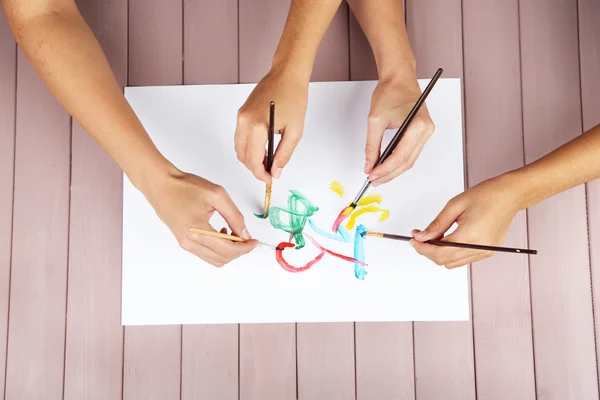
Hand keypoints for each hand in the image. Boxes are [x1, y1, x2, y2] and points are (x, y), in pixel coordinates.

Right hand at [144, 169, 258, 266]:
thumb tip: (245, 233)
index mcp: (198, 231)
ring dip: (228, 251)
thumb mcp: (217, 195)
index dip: (245, 248)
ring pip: (214, 259)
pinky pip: (205, 253)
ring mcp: (185, 244)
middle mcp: (190, 242)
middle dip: (239, 250)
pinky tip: (221, 232)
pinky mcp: (183, 241)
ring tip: (233, 232)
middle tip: (247, 238)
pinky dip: (218, 248)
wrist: (160, 184)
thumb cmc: (184, 186)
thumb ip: (234, 216)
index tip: (254, 241)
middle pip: (222, 258)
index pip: (228, 250)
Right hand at [235, 68, 308, 182]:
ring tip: (267, 160)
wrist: (286, 75)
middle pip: (242, 156)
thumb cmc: (294, 98)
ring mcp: (240, 117)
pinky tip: (262, 148)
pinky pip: (239, 137)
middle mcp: (244, 122)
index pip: (253, 160)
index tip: (269, 179)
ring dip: (250, 158)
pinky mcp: (241, 113)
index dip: (261, 174)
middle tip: (270, 172)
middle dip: (254, 168)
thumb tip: (276, 171)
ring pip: (238, 148)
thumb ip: (284, 154)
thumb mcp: (295, 131)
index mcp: (258, 127)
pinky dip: (248, 147)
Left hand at [365, 76, 434, 184]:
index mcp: (417, 125)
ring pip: (410, 160)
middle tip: (373, 180)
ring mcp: (426, 132)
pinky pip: (410, 153)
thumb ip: (372, 145)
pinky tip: (386, 166)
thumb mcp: (375, 119)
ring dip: (393, 170)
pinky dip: (398, 161)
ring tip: (378, 176)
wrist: (399, 77)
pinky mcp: (422, 132)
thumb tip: (369, 164)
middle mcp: (426, 130)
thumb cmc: (390, 91)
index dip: (385, 169)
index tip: (372, 176)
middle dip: (389, 174)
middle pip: (407, 162)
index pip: (400, 156)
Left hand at [409, 174, 522, 267]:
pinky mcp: (488, 252)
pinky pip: (463, 259)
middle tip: (419, 237)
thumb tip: (422, 237)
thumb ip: (437, 224)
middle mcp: (479, 248)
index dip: (422, 248)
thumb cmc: (487, 195)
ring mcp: (485, 252)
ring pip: (453, 263)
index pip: (438, 251)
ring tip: (432, 237)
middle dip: (427, 251)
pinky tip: (447, 239)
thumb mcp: (455, 205)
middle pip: (444, 261)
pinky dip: (451, 253)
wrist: (510, 195)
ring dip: (439, 253)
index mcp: (470, 235)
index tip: (413, 240)